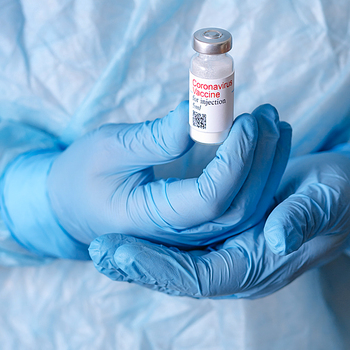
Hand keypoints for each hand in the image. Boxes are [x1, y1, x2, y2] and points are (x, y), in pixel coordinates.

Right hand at [0, 102, 290, 257]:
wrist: (74, 207)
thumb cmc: (83, 174)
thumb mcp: (108, 148)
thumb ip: (154, 138)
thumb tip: (196, 113)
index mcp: (152, 218)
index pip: (210, 198)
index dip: (236, 159)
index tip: (247, 120)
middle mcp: (180, 235)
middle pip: (238, 205)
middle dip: (260, 159)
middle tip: (267, 115)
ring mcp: (195, 234)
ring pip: (248, 207)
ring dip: (268, 163)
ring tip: (275, 119)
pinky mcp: (203, 222)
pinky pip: (242, 202)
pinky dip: (261, 171)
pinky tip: (271, 139)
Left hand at [89, 144, 349, 297]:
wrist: (342, 192)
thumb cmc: (338, 195)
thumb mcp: (328, 199)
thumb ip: (304, 218)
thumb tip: (276, 238)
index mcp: (261, 266)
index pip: (201, 277)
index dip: (159, 267)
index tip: (118, 252)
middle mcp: (240, 267)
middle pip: (180, 275)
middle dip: (138, 266)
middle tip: (96, 251)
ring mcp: (230, 252)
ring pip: (176, 262)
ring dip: (139, 255)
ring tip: (97, 247)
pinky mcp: (224, 236)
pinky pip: (182, 244)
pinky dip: (154, 239)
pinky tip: (125, 230)